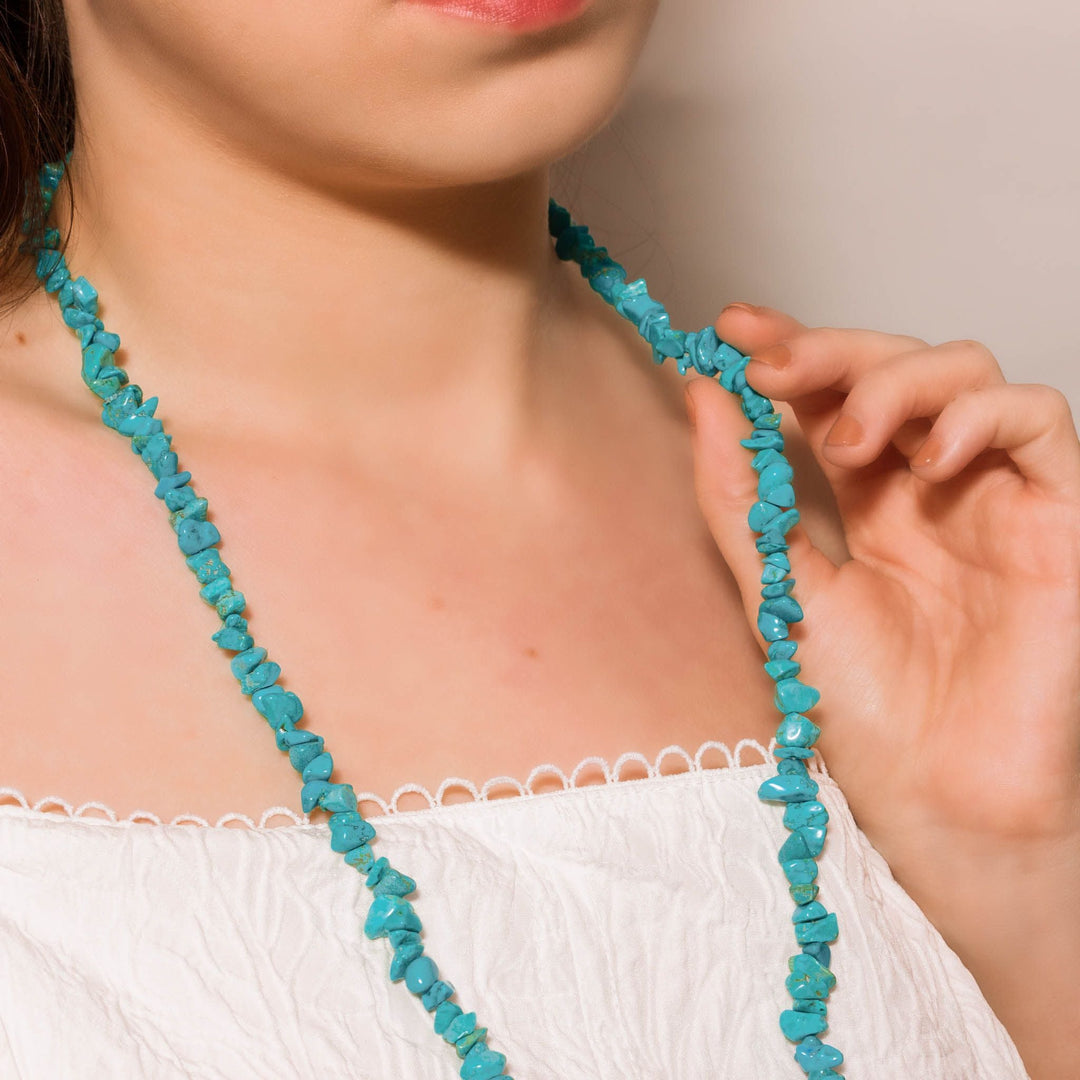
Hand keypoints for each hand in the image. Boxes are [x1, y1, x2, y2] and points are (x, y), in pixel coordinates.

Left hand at [685, 304, 1079, 881]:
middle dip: (829, 353)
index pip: (831, 396)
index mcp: (867, 503)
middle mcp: (930, 488)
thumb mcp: (780, 589)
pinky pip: (1041, 423)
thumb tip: (699, 395)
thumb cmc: (862, 711)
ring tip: (848, 438)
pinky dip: (985, 414)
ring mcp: (995, 496)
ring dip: (898, 382)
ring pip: (967, 376)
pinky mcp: (1059, 517)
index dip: (788, 351)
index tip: (729, 330)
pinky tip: (930, 452)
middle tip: (771, 365)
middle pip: (893, 370)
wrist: (936, 799)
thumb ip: (742, 495)